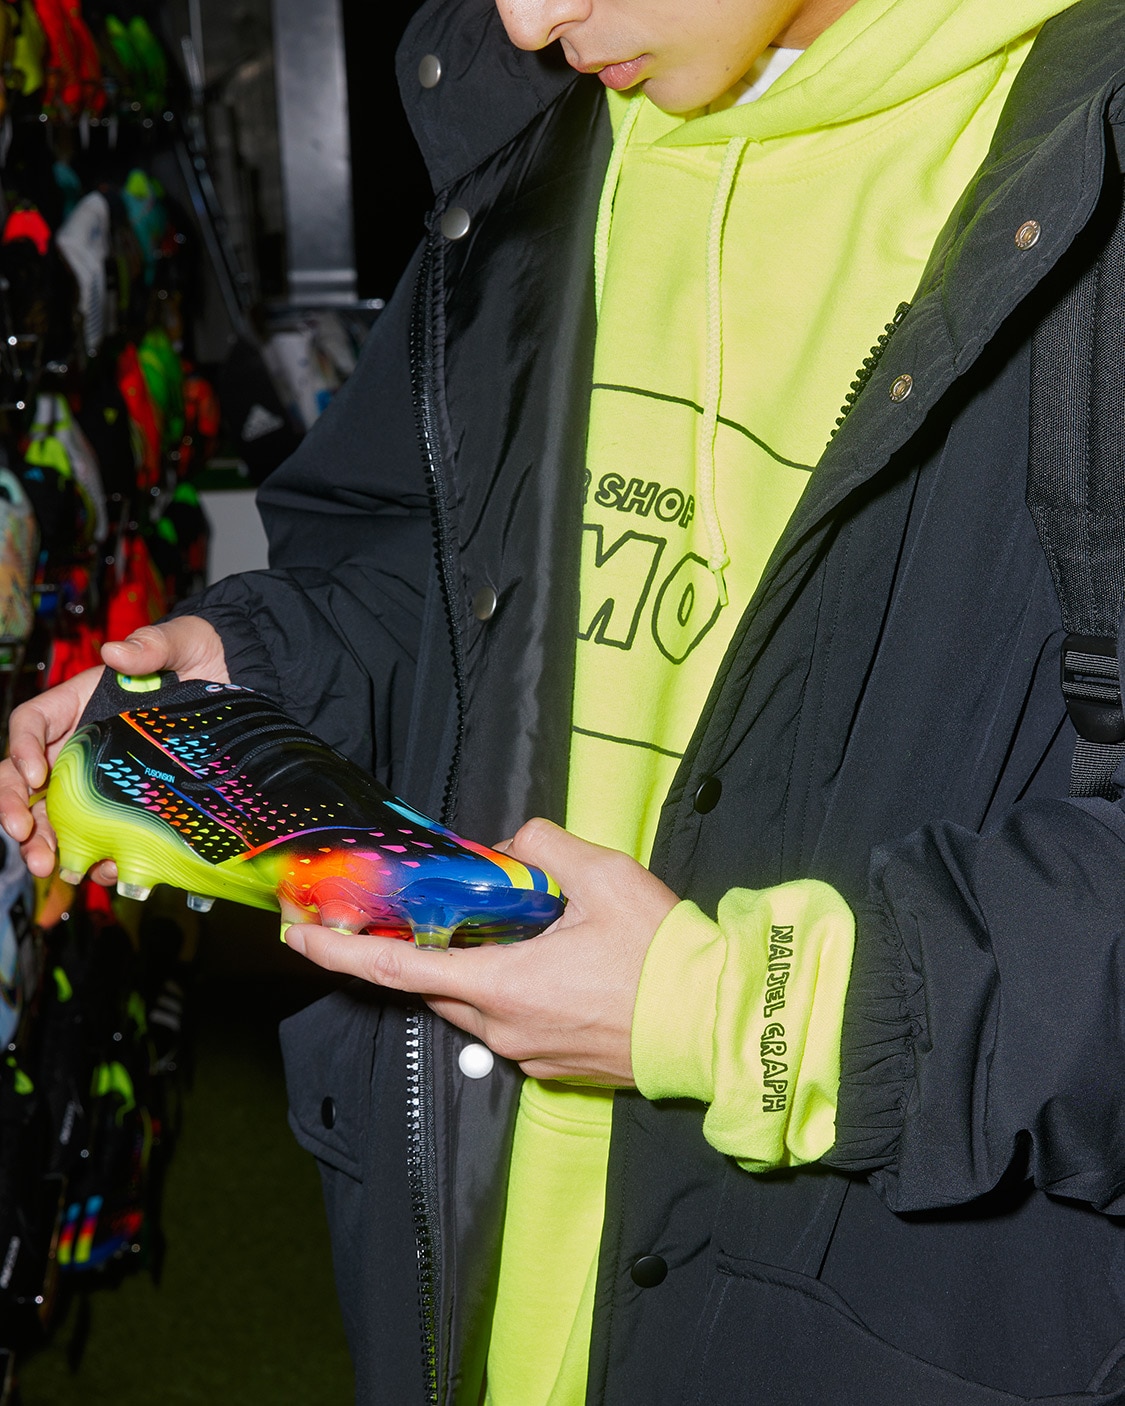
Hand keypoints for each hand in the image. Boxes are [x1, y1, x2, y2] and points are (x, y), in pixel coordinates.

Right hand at [0, 616, 228, 879]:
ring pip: (54, 813)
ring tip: (52, 866)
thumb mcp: (181, 641)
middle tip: (22, 835)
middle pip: (26, 778)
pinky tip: (103, 869)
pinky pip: (101, 834)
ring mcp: (102, 778)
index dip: (21, 747)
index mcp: (79, 703)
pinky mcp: (131, 805)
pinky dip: (96, 854)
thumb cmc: (201, 656)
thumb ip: (151, 645)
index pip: (31, 723)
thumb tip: (116, 653)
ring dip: (45, 843)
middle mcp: (80, 744)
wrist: (241, 685)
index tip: (35, 773)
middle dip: (15, 807)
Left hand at [284, 818, 679, 1084]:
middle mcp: (502, 1028)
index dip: (339, 951)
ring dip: (467, 968)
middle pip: (432, 986)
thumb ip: (546, 847)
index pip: (396, 969)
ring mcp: (528, 1054)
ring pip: (472, 1006)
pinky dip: (504, 990)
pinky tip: (542, 963)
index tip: (297, 934)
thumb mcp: (605, 876)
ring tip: (495, 930)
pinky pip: (507, 1024)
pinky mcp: (554, 1066)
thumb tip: (516, 845)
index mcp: (502, 985)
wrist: (715, 1025)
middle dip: (411, 951)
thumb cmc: (661, 955)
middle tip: (404, 914)